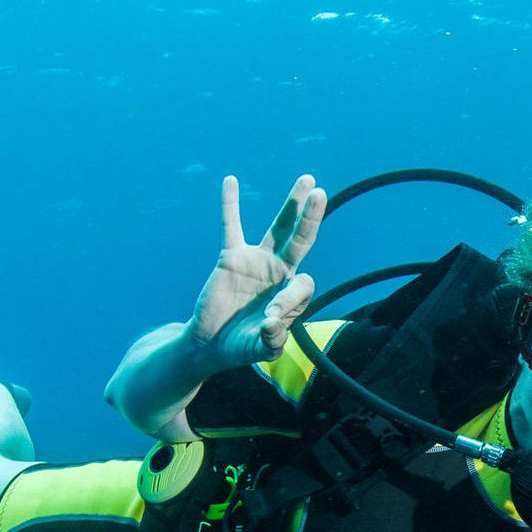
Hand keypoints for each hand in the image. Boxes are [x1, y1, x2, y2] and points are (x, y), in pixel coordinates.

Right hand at [188, 173, 327, 370]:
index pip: (303, 284)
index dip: (290, 300)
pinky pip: (231, 226)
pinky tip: (231, 180)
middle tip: (321, 193)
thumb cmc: (240, 347)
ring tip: (307, 180)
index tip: (270, 318)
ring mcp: (257, 261)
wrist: (211, 343)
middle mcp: (280, 272)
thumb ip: (270, 340)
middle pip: (301, 240)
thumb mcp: (259, 351)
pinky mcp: (232, 257)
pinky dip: (230, 205)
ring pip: (278, 228)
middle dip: (311, 218)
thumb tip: (272, 323)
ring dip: (292, 205)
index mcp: (293, 294)